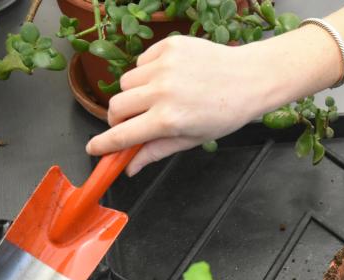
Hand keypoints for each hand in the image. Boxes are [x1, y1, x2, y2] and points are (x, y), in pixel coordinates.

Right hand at [86, 36, 272, 175]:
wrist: (249, 78)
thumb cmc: (225, 113)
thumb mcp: (192, 140)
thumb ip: (156, 151)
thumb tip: (130, 168)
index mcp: (168, 119)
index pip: (122, 135)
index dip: (103, 145)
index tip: (93, 149)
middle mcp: (162, 91)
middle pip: (116, 106)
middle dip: (119, 118)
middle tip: (133, 123)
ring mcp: (164, 66)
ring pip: (126, 83)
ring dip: (134, 94)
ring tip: (158, 98)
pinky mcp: (168, 46)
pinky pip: (141, 62)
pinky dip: (147, 73)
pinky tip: (169, 78)